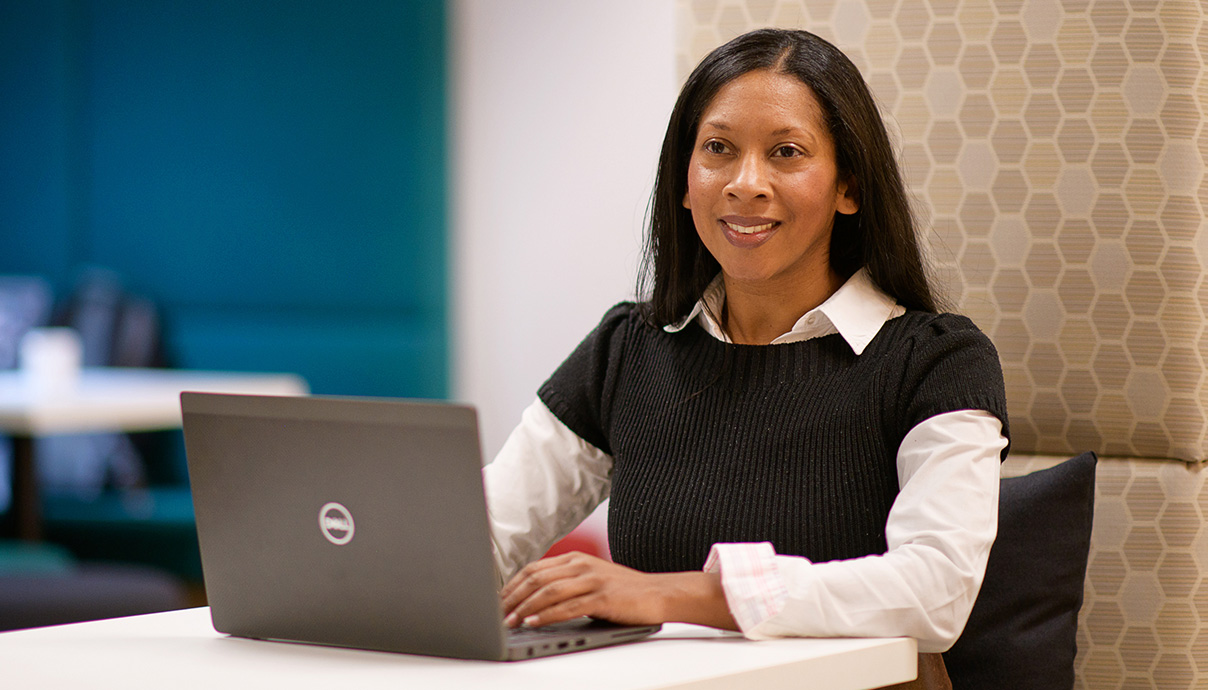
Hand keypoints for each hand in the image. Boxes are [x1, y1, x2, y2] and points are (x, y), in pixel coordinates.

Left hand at [499, 551, 737, 630]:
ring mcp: (592, 580)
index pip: (534, 569)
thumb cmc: (624, 592)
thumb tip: (534, 601)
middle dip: (512, 597)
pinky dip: (547, 615)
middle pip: (536, 578)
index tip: (498, 601)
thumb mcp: (591, 580)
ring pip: (548, 591)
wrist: (659, 594)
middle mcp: (581, 565)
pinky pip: (568, 606)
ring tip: (510, 621)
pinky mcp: (602, 597)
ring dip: (525, 607)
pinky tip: (535, 622)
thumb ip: (566, 584)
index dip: (512, 585)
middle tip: (497, 613)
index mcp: (575, 559)